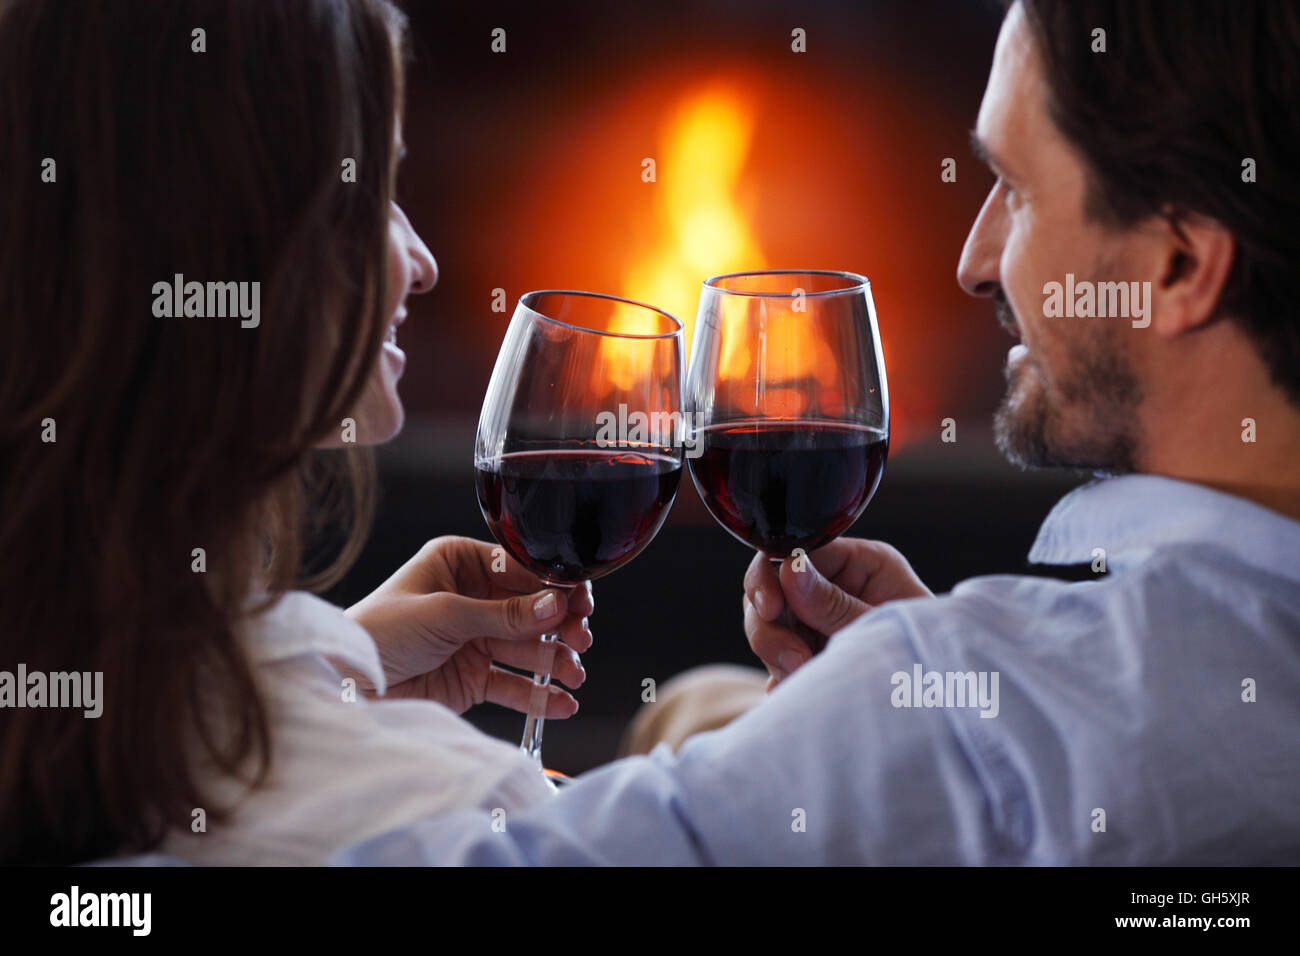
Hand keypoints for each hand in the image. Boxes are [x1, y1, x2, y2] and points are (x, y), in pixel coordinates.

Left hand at [340, 536, 593, 715]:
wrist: (347, 685)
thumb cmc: (379, 632)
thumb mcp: (445, 614)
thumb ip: (504, 613)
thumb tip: (555, 604)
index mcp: (458, 563)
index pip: (518, 570)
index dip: (552, 586)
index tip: (579, 600)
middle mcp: (470, 598)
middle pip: (531, 609)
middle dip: (559, 626)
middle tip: (580, 638)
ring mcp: (474, 639)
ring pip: (527, 649)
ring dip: (555, 662)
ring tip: (574, 676)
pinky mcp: (473, 678)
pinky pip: (514, 684)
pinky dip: (539, 694)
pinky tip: (562, 701)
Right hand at [742, 538, 931, 689]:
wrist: (947, 710)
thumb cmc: (928, 663)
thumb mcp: (879, 627)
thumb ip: (833, 602)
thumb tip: (789, 566)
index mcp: (862, 563)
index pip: (797, 549)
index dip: (772, 575)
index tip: (771, 608)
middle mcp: (836, 587)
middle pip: (771, 587)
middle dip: (771, 626)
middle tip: (794, 658)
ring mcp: (819, 622)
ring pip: (766, 626)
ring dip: (776, 654)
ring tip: (805, 675)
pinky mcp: (811, 655)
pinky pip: (775, 660)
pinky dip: (780, 677)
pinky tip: (798, 688)